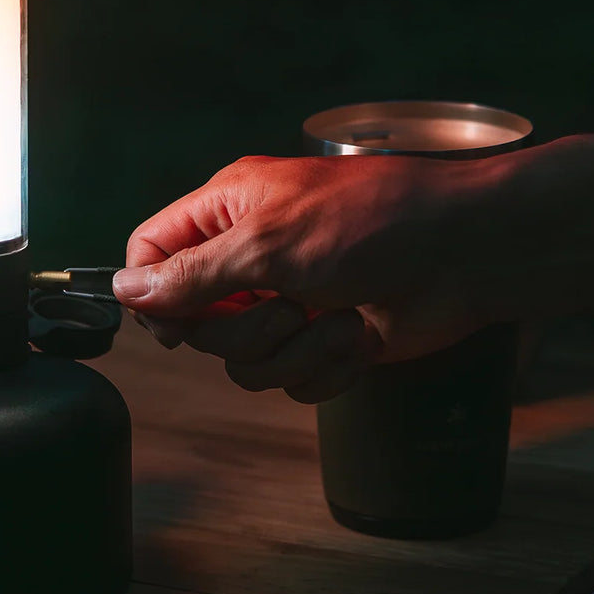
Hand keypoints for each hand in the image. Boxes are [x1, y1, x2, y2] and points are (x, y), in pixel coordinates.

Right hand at [113, 153, 522, 401]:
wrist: (467, 255)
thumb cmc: (378, 223)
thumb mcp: (270, 243)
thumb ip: (192, 273)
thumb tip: (127, 289)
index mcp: (230, 210)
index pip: (152, 253)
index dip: (155, 296)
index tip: (181, 323)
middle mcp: (253, 256)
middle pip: (197, 325)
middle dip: (246, 332)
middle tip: (289, 307)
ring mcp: (290, 301)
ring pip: (245, 364)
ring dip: (296, 351)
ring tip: (339, 317)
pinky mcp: (326, 340)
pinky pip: (293, 382)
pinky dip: (329, 365)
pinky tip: (360, 334)